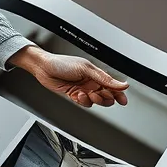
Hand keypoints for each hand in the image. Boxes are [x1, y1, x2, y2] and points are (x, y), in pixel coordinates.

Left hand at [10, 46, 128, 107]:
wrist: (44, 68)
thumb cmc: (62, 63)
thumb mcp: (86, 69)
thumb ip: (104, 78)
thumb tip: (122, 84)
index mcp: (96, 74)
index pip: (112, 85)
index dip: (119, 93)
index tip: (123, 100)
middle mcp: (90, 82)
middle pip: (106, 96)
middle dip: (104, 98)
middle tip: (98, 95)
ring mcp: (82, 89)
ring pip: (95, 101)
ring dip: (92, 100)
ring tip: (85, 94)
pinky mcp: (74, 95)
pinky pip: (83, 103)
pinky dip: (82, 101)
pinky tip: (77, 95)